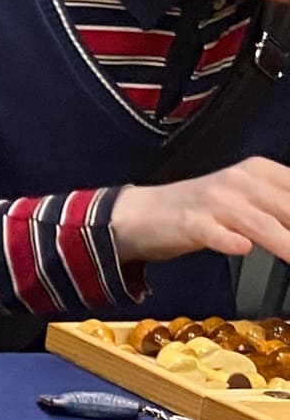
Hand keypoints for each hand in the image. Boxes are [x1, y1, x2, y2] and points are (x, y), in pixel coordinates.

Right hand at [110, 157, 289, 264]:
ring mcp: (214, 201)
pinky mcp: (189, 222)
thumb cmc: (203, 212)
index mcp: (260, 171)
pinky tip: (241, 248)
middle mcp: (240, 181)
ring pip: (260, 223)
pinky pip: (214, 232)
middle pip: (289, 208)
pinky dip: (229, 241)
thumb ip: (283, 211)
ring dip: (286, 243)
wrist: (143, 214)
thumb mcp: (249, 201)